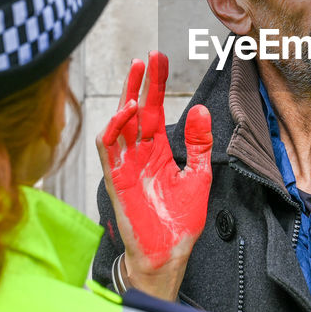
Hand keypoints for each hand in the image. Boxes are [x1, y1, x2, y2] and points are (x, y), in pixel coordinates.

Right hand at [97, 51, 212, 299]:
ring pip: (118, 124)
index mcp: (157, 150)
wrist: (169, 253)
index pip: (153, 109)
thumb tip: (201, 111)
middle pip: (135, 110)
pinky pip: (109, 150)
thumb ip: (198, 144)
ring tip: (137, 78)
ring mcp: (126, 165)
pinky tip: (126, 113)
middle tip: (146, 58)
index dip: (154, 84)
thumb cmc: (180, 220)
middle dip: (139, 83)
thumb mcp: (198, 175)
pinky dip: (114, 129)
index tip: (158, 59)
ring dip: (124, 100)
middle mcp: (139, 154)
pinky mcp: (117, 180)